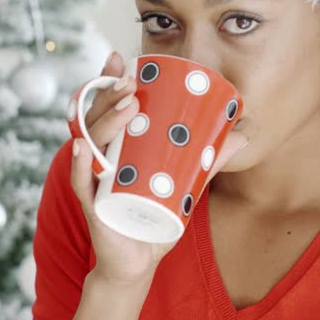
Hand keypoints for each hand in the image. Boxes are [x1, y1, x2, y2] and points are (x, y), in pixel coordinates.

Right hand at [70, 52, 247, 286]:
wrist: (139, 259)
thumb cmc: (156, 218)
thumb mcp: (183, 184)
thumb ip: (208, 160)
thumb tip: (241, 135)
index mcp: (118, 146)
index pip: (108, 107)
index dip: (108, 81)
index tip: (121, 60)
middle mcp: (101, 158)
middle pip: (97, 118)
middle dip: (110, 96)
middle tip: (132, 82)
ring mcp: (94, 179)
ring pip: (89, 144)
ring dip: (104, 122)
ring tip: (128, 106)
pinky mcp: (93, 205)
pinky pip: (80, 182)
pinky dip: (78, 165)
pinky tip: (82, 147)